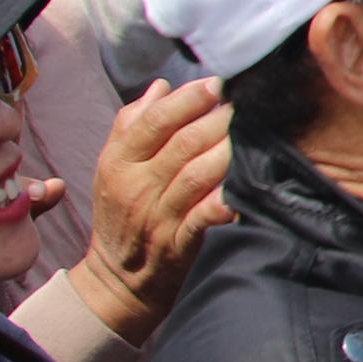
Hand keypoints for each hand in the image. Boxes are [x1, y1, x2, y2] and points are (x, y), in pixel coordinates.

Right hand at [72, 79, 236, 335]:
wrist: (117, 279)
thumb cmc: (120, 213)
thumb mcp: (113, 167)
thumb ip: (132, 124)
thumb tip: (160, 87)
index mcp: (118, 162)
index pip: (153, 121)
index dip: (188, 99)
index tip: (217, 82)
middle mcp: (136, 186)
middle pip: (182, 143)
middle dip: (217, 119)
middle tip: (243, 105)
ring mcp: (157, 216)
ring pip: (196, 175)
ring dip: (226, 152)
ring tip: (249, 135)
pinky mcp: (177, 243)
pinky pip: (201, 218)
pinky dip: (221, 203)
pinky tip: (239, 190)